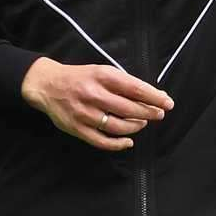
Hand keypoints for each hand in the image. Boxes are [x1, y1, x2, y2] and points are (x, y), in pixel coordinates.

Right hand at [20, 58, 173, 150]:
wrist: (47, 85)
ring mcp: (85, 113)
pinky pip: (102, 141)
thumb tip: (153, 94)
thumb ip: (124, 82)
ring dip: (135, 126)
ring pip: (118, 126)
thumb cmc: (80, 77)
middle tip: (159, 114)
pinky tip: (128, 141)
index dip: (154, 97)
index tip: (168, 103)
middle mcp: (94, 94)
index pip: (135, 88)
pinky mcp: (77, 129)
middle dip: (149, 112)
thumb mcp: (101, 71)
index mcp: (102, 76)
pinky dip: (118, 144)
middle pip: (129, 108)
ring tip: (142, 123)